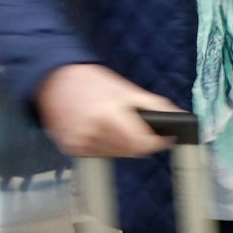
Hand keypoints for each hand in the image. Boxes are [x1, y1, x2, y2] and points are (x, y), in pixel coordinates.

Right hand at [36, 64, 182, 157]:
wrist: (52, 78)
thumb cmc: (91, 81)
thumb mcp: (125, 88)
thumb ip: (154, 104)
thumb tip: (180, 119)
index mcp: (109, 114)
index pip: (143, 144)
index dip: (157, 142)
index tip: (162, 137)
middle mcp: (93, 131)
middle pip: (130, 152)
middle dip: (137, 141)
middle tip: (132, 126)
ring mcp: (79, 141)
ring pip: (114, 155)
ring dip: (119, 145)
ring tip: (111, 125)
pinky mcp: (70, 146)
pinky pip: (96, 154)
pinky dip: (101, 145)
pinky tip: (96, 129)